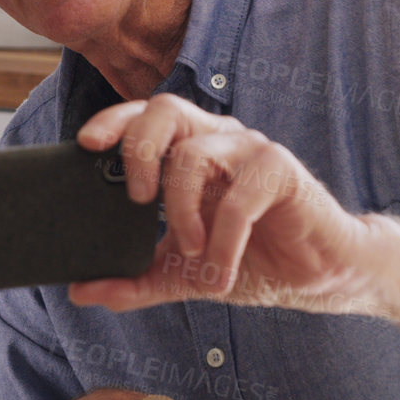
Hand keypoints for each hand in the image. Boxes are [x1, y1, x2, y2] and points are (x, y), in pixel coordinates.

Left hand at [70, 93, 373, 313]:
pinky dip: (222, 241)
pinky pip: (239, 199)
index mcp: (192, 150)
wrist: (319, 277)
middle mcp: (219, 140)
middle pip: (166, 108)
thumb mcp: (183, 274)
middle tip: (137, 200)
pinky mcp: (282, 172)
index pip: (146, 116)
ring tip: (192, 254)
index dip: (114, 121)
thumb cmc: (254, 260)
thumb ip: (135, 280)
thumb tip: (79, 291)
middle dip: (139, 148)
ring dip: (183, 212)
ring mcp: (251, 151)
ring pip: (194, 154)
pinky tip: (221, 273)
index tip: (86, 145)